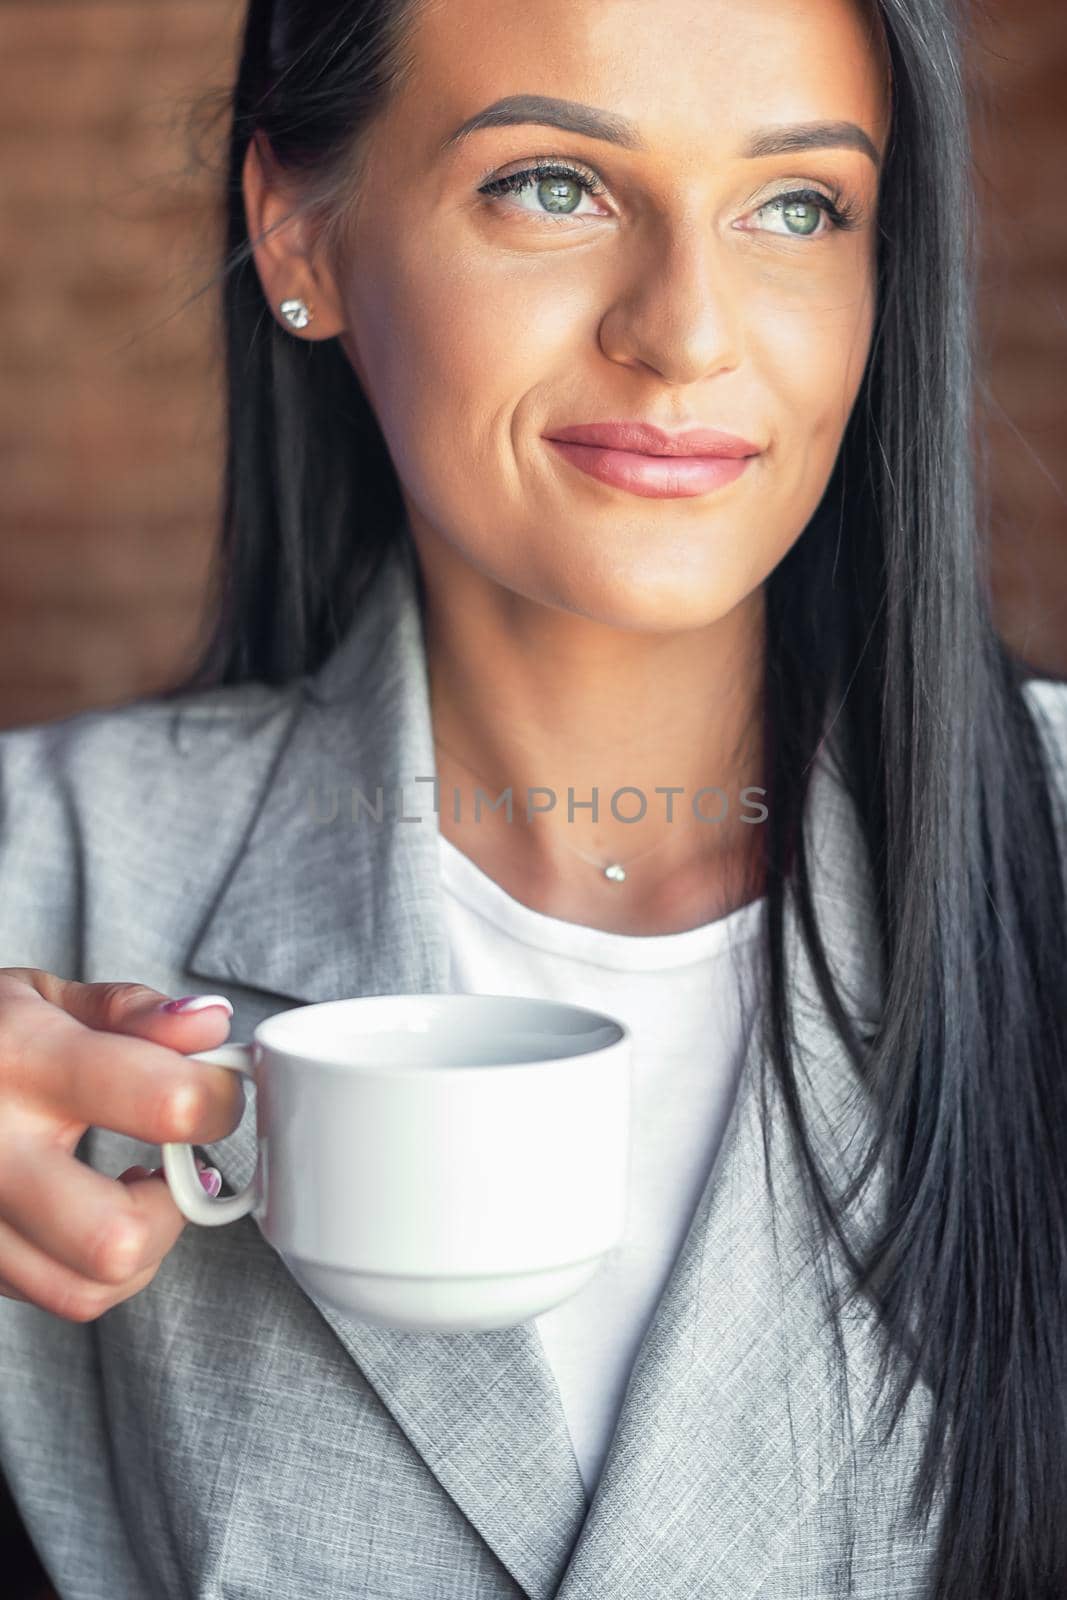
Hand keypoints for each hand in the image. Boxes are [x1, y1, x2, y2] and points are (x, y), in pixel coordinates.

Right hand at [0, 970, 242, 1321]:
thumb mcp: (40, 993)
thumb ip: (131, 1011)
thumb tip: (211, 1029)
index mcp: (23, 1062)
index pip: (166, 1103)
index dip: (219, 1098)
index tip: (218, 1089)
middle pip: (118, 1238)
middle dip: (175, 1205)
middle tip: (177, 1160)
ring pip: (86, 1289)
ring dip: (140, 1247)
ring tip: (136, 1189)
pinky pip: (50, 1294)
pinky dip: (91, 1264)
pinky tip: (87, 1208)